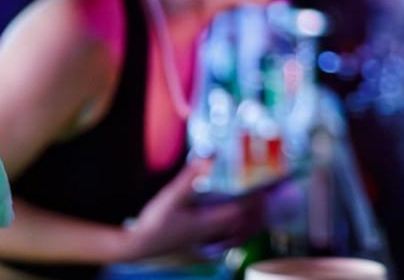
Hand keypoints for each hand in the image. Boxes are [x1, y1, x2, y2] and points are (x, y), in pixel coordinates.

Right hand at [118, 162, 263, 261]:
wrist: (137, 246)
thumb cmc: (155, 223)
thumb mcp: (171, 196)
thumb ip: (189, 177)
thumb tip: (208, 157)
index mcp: (210, 222)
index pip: (242, 209)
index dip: (255, 196)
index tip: (266, 181)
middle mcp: (212, 231)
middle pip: (243, 219)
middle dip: (256, 204)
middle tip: (265, 187)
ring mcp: (206, 236)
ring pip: (235, 226)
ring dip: (247, 212)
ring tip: (255, 198)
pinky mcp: (199, 237)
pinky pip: (225, 230)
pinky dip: (234, 219)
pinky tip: (230, 210)